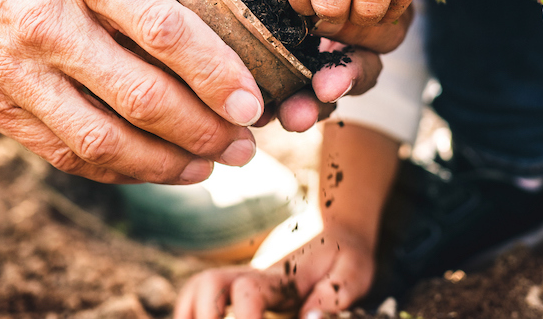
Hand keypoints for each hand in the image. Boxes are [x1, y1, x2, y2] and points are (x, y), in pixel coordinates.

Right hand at [0, 0, 266, 183]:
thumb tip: (204, 45)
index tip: (251, 102)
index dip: (216, 74)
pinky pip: (63, 151)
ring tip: (207, 165)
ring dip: (166, 164)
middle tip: (243, 145)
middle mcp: (43, 22)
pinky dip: (115, 167)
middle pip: (141, 97)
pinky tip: (151, 166)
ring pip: (103, 141)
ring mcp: (11, 70)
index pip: (164, 32)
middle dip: (204, 130)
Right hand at [175, 223, 375, 318]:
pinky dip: (190, 313)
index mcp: (280, 276)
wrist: (335, 232)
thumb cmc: (344, 257)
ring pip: (196, 289)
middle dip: (205, 315)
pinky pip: (198, 298)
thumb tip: (309, 318)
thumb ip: (334, 295)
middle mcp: (250, 276)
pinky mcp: (235, 293)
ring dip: (189, 313)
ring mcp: (238, 283)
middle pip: (207, 284)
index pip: (248, 292)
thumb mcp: (354, 272)